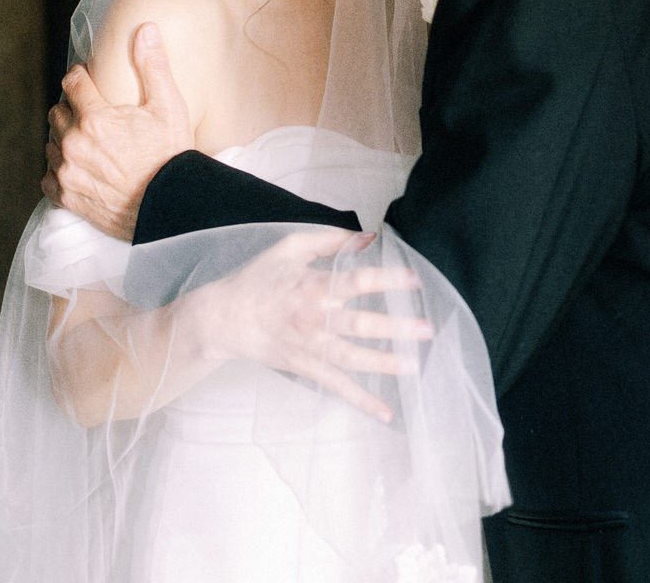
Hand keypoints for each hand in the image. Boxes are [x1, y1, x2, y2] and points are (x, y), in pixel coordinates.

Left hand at [42, 23, 192, 239]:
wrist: (170, 205)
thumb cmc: (170, 156)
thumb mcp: (169, 105)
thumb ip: (153, 66)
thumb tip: (146, 29)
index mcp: (95, 117)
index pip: (73, 83)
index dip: (80, 76)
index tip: (88, 78)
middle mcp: (74, 143)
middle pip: (58, 112)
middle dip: (72, 106)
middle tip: (92, 110)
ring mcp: (68, 171)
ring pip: (52, 143)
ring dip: (65, 137)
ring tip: (87, 140)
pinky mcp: (67, 196)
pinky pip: (49, 176)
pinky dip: (60, 169)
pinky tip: (78, 166)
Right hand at [193, 227, 433, 421]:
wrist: (223, 319)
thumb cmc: (258, 279)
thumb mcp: (290, 248)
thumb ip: (330, 240)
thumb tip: (369, 237)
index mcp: (312, 286)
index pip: (356, 282)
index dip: (385, 280)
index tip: (413, 279)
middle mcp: (314, 319)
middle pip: (359, 324)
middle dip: (395, 327)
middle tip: (426, 329)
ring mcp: (310, 348)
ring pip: (352, 359)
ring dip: (384, 363)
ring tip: (414, 364)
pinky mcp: (305, 369)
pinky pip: (336, 387)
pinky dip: (360, 401)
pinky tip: (384, 413)